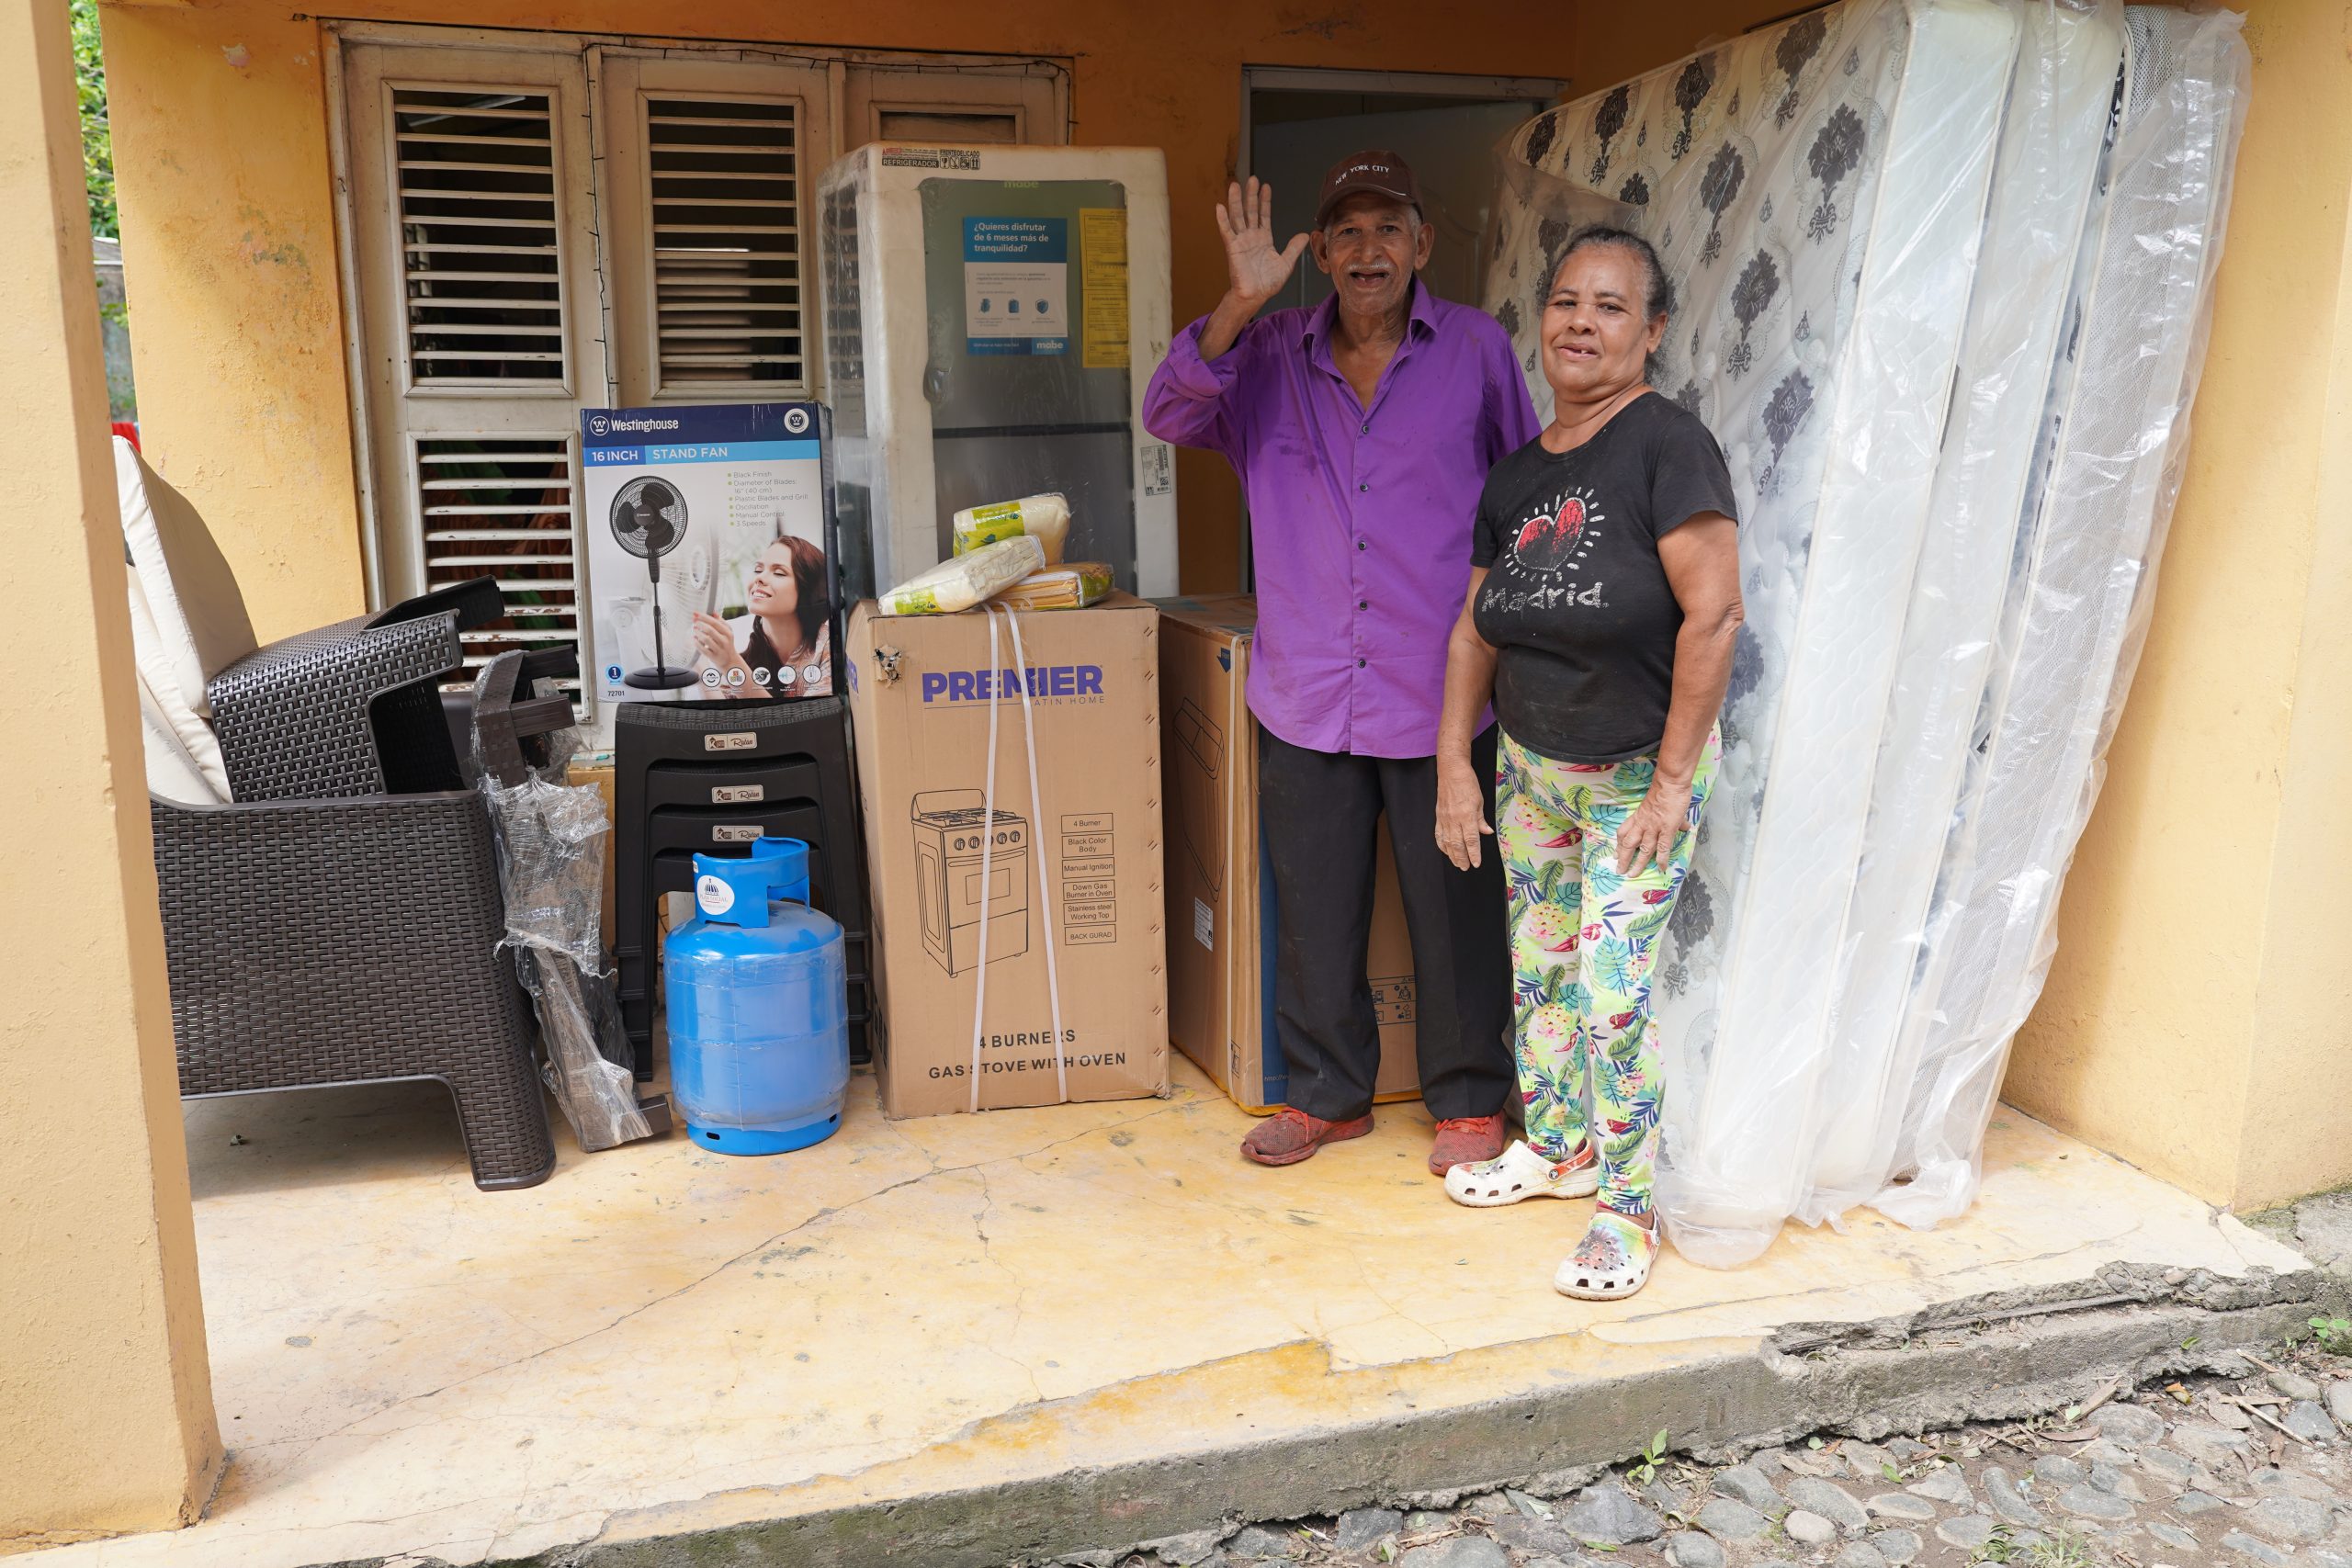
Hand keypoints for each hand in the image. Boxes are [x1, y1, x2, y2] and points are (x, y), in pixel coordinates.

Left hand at [689, 611, 745, 673]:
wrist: (730, 660)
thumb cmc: (726, 643)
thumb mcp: (728, 632)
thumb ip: (721, 622)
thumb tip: (713, 613)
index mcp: (728, 633)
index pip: (715, 622)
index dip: (704, 617)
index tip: (695, 613)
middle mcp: (725, 641)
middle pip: (710, 630)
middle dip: (700, 624)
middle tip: (694, 621)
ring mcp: (719, 649)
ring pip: (706, 639)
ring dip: (698, 633)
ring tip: (694, 629)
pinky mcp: (714, 657)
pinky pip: (703, 649)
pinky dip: (697, 643)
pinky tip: (695, 639)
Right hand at [1216, 178, 1308, 308]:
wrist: (1255, 296)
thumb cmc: (1268, 283)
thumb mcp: (1286, 263)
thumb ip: (1294, 248)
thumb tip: (1304, 234)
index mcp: (1263, 239)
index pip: (1263, 215)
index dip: (1264, 201)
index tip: (1266, 186)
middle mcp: (1251, 237)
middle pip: (1250, 211)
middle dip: (1251, 195)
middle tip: (1252, 179)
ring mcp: (1241, 241)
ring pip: (1238, 216)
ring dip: (1236, 201)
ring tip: (1236, 185)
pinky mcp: (1232, 248)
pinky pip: (1226, 231)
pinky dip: (1222, 219)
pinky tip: (1220, 206)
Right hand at [1434, 756, 1491, 870]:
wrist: (1451, 772)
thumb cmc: (1468, 784)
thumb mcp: (1479, 801)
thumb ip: (1481, 819)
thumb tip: (1486, 833)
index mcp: (1467, 816)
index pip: (1471, 840)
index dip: (1474, 854)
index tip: (1476, 863)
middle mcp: (1454, 820)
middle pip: (1458, 844)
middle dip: (1462, 858)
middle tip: (1466, 868)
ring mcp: (1444, 819)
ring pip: (1447, 842)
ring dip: (1452, 855)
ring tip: (1457, 864)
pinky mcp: (1438, 816)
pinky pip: (1438, 834)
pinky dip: (1442, 845)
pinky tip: (1446, 851)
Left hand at [1615, 772, 1692, 876]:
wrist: (1670, 783)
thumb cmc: (1665, 790)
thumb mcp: (1659, 804)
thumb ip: (1667, 817)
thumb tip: (1684, 826)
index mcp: (1638, 817)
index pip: (1624, 832)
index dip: (1619, 844)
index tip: (1615, 853)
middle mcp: (1642, 824)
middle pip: (1628, 844)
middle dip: (1623, 858)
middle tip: (1619, 870)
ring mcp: (1654, 828)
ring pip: (1643, 849)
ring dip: (1637, 863)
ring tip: (1632, 875)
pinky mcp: (1666, 829)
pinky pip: (1663, 847)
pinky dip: (1661, 859)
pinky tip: (1661, 868)